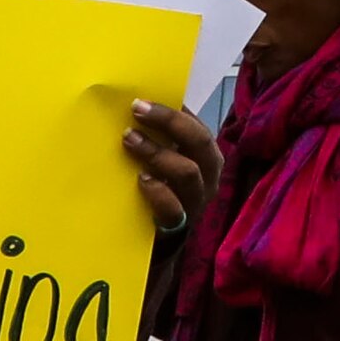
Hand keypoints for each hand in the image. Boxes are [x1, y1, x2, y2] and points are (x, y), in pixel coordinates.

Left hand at [123, 98, 220, 230]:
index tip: (142, 100)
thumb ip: (160, 139)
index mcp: (207, 156)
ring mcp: (197, 201)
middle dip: (169, 122)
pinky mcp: (181, 225)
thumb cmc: (161, 191)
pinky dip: (157, 190)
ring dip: (157, 152)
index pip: (197, 126)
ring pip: (188, 172)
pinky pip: (174, 207)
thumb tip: (136, 107)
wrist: (159, 240)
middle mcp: (209, 176)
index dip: (172, 111)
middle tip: (136, 110)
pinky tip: (141, 178)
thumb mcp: (164, 161)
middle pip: (199, 142)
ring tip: (130, 139)